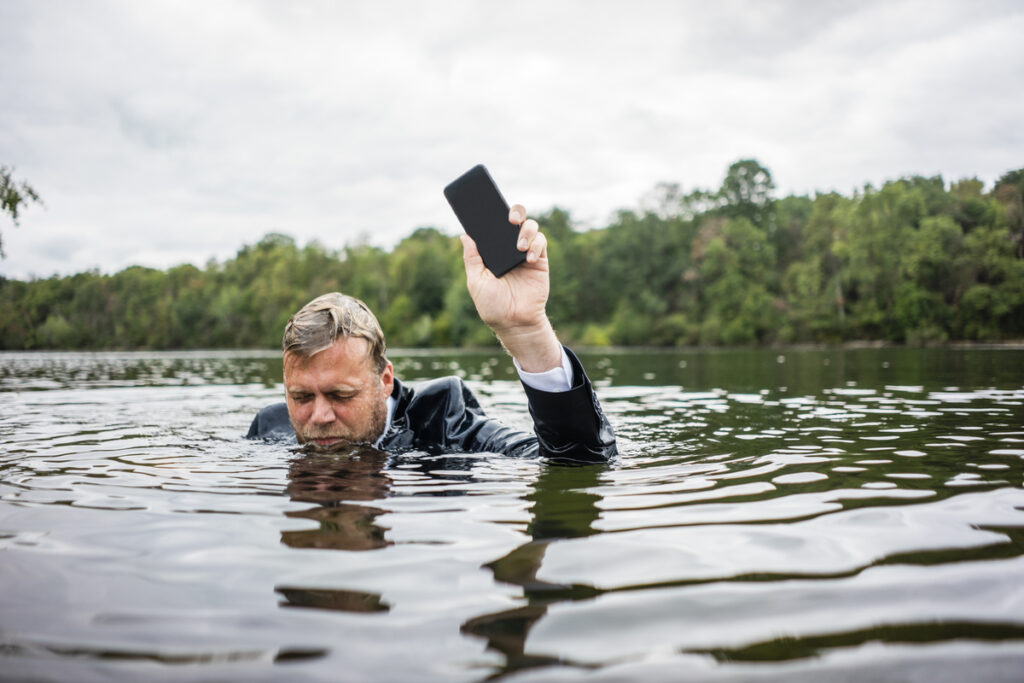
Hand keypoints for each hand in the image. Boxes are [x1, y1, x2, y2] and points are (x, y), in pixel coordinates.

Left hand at [460, 204, 561, 371]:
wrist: (515, 322)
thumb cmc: (493, 305)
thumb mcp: (476, 281)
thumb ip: (472, 258)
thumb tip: (465, 235)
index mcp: (492, 251)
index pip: (492, 226)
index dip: (490, 213)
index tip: (486, 204)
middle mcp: (509, 248)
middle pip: (514, 219)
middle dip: (514, 212)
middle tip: (510, 218)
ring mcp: (525, 252)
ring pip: (530, 226)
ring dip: (526, 231)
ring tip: (518, 247)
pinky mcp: (540, 260)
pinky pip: (541, 242)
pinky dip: (535, 245)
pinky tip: (528, 258)